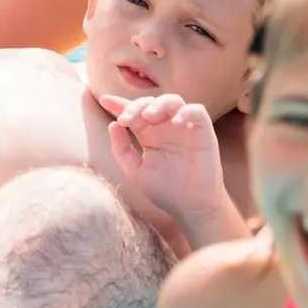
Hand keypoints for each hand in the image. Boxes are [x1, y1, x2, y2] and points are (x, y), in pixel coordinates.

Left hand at [100, 93, 227, 227]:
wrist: (191, 207)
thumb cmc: (164, 190)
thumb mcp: (136, 171)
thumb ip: (122, 149)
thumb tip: (112, 124)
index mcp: (148, 134)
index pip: (133, 113)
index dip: (119, 104)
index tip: (104, 100)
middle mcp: (165, 127)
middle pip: (151, 103)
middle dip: (136, 106)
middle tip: (126, 119)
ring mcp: (184, 128)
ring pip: (174, 101)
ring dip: (159, 104)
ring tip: (149, 116)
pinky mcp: (203, 131)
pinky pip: (197, 111)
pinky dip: (187, 112)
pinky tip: (175, 122)